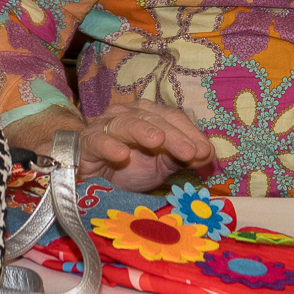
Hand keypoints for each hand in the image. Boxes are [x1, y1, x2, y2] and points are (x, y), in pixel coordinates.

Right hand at [11, 99, 213, 190]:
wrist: (86, 179)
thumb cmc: (125, 169)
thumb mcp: (159, 166)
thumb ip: (181, 157)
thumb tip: (208, 154)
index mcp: (149, 115)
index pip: (173, 117)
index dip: (191, 133)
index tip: (206, 153)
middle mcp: (128, 114)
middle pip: (155, 119)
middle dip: (176, 136)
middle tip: (192, 153)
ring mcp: (105, 126)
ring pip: (128, 124)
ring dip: (144, 131)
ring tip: (159, 141)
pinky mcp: (86, 142)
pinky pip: (98, 140)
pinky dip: (109, 145)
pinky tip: (122, 154)